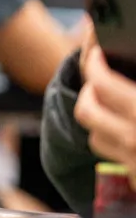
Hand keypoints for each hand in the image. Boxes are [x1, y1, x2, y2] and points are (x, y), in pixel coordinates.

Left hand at [75, 45, 135, 184]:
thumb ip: (133, 88)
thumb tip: (120, 60)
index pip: (102, 82)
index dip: (95, 63)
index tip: (97, 53)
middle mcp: (135, 138)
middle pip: (86, 110)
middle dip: (89, 91)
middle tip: (99, 81)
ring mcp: (134, 164)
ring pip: (94, 136)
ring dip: (99, 120)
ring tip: (113, 107)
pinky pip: (114, 159)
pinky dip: (116, 144)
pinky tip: (130, 134)